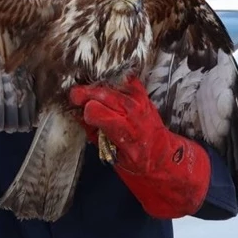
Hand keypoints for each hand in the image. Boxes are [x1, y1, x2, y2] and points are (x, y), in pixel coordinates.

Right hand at [69, 74, 210, 218]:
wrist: (161, 153)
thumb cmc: (135, 158)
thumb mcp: (110, 153)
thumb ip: (92, 132)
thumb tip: (76, 114)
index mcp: (124, 130)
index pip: (94, 110)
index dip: (83, 110)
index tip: (79, 112)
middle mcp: (132, 111)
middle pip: (99, 92)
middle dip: (84, 94)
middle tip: (76, 99)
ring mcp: (138, 98)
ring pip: (109, 83)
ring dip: (97, 88)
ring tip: (91, 97)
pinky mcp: (141, 91)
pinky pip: (121, 79)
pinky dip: (111, 83)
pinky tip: (107, 91)